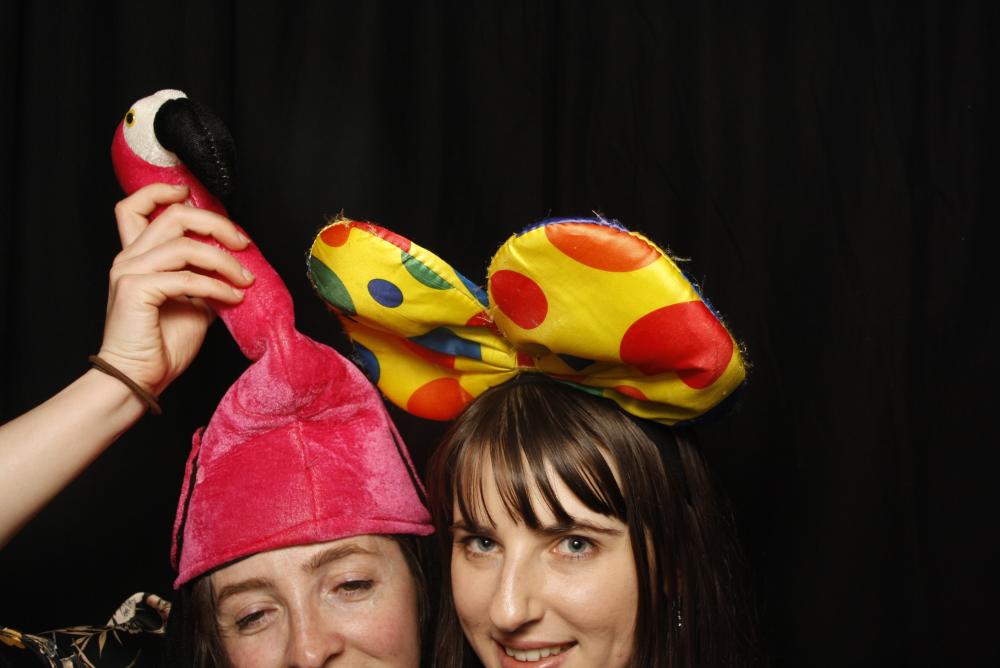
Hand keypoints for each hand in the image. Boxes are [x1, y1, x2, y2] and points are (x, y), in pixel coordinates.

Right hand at [97, 183, 253, 395]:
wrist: (139, 378)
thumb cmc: (162, 345)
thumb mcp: (192, 304)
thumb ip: (204, 279)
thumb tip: (234, 268)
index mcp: (136, 256)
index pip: (135, 206)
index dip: (163, 192)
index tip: (194, 194)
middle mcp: (128, 258)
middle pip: (173, 216)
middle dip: (215, 223)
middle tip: (243, 243)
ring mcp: (129, 272)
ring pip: (184, 244)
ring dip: (224, 260)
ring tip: (245, 280)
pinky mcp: (136, 290)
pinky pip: (187, 278)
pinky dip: (217, 287)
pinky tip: (234, 297)